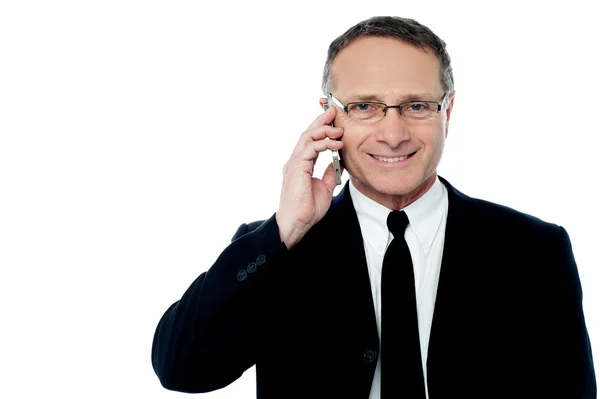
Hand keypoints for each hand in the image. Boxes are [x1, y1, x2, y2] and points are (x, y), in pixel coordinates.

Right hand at [276, 106, 343, 249]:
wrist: (297, 223)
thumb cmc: (307, 209)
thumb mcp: (325, 187)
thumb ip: (329, 173)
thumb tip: (338, 163)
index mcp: (301, 164)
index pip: (311, 140)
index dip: (321, 128)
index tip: (333, 119)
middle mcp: (296, 161)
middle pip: (307, 134)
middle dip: (320, 121)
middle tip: (333, 112)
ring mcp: (294, 163)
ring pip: (307, 138)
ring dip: (323, 130)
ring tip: (338, 129)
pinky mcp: (296, 168)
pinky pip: (309, 150)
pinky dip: (323, 144)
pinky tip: (335, 144)